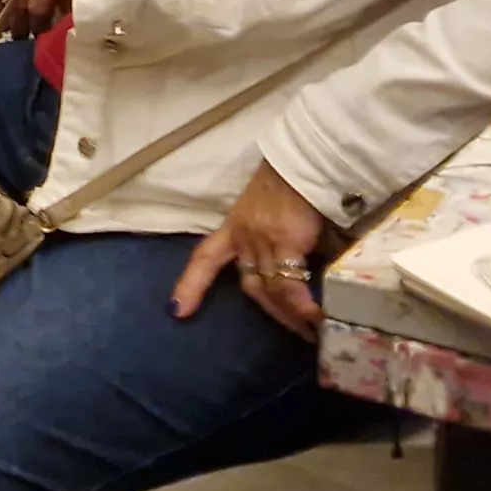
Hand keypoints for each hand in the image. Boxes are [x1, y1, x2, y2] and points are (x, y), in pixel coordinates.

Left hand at [173, 161, 338, 337]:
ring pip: (269, 289)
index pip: (206, 257)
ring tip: (311, 331)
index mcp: (236, 225)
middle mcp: (244, 234)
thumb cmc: (297, 180)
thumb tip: (310, 268)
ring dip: (290, 315)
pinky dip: (300, 304)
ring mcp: (262, 239)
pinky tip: (315, 316)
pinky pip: (289, 284)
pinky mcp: (285, 241)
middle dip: (272, 312)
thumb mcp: (278, 211)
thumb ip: (287, 240)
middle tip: (298, 332)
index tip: (176, 310)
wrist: (308, 158)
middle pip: (250, 285)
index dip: (192, 284)